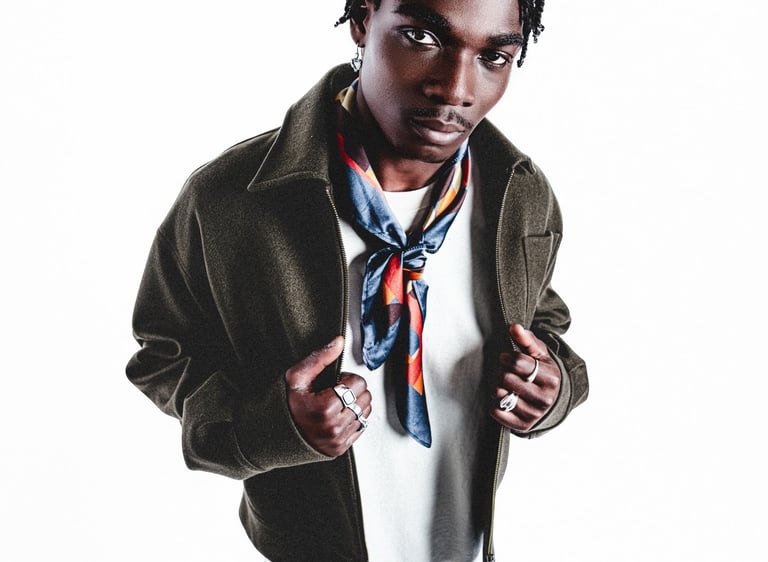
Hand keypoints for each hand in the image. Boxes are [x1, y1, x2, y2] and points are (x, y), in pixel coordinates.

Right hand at [285, 336, 371, 456]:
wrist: (274, 434)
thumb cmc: (284, 404)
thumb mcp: (297, 377)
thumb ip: (320, 357)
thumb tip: (339, 342)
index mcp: (325, 409)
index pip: (359, 383)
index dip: (346, 379)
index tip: (332, 383)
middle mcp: (334, 427)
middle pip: (365, 397)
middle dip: (352, 390)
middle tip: (334, 392)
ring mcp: (339, 440)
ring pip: (366, 412)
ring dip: (355, 404)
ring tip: (336, 403)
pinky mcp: (341, 447)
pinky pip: (362, 426)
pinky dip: (353, 418)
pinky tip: (337, 415)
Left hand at [492, 324, 560, 431]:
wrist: (552, 400)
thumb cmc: (542, 372)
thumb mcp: (540, 354)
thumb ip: (527, 339)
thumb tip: (514, 327)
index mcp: (551, 378)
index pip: (518, 362)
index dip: (506, 357)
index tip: (505, 358)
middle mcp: (545, 399)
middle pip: (506, 378)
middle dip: (501, 372)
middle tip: (505, 372)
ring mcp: (534, 414)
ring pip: (500, 395)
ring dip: (497, 387)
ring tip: (505, 385)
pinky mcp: (523, 426)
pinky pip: (497, 412)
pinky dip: (495, 403)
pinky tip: (503, 398)